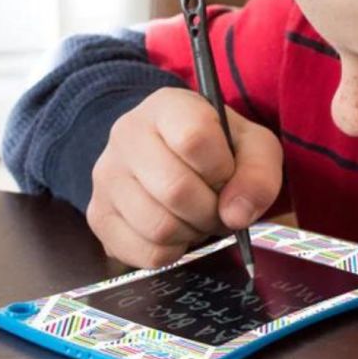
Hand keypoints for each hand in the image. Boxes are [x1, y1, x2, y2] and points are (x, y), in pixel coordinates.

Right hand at [86, 87, 282, 268]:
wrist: (170, 154)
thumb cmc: (218, 148)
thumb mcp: (253, 147)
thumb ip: (259, 173)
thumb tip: (236, 215)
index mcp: (167, 106)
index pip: (194, 138)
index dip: (221, 168)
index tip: (227, 174)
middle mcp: (126, 134)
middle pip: (176, 190)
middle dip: (211, 210)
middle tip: (218, 206)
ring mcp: (106, 176)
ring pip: (158, 227)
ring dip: (193, 232)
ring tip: (198, 216)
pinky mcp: (98, 215)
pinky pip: (144, 253)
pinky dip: (172, 251)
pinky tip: (177, 231)